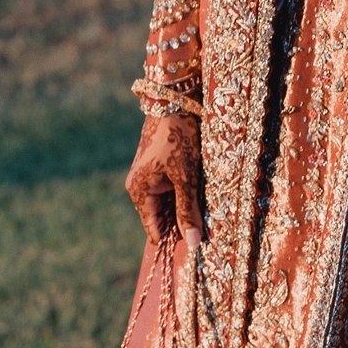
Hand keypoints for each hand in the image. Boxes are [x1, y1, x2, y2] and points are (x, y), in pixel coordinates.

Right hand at [125, 114, 203, 245]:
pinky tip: (200, 188)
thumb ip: (188, 211)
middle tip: (208, 223)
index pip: (155, 230)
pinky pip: (170, 188)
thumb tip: (192, 244)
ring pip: (169, 202)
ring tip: (206, 203)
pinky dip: (184, 191)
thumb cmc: (179, 140)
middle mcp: (138, 187)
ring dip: (185, 205)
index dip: (175, 238)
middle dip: (183, 221)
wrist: (175, 103)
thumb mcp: (186, 178)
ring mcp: (147, 176)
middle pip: (163, 217)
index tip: (197, 244)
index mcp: (139, 192)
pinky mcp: (157, 167)